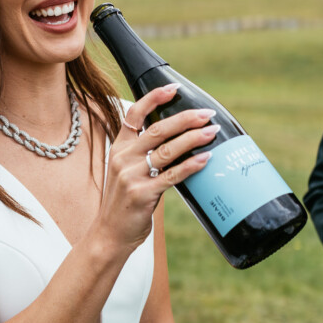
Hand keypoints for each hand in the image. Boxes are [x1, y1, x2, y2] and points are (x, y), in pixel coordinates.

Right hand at [97, 85, 216, 252]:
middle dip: (185, 119)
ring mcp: (131, 175)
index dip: (154, 98)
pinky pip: (172, 176)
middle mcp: (123, 158)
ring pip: (167, 150)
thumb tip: (178, 139)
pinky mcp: (142, 194)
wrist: (109, 234)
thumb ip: (144, 154)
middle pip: (157, 129)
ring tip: (212, 132)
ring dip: (193, 139)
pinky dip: (191, 166)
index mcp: (118, 148)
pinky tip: (206, 158)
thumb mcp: (125, 171)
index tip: (174, 89)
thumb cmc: (123, 202)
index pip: (134, 114)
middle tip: (207, 114)